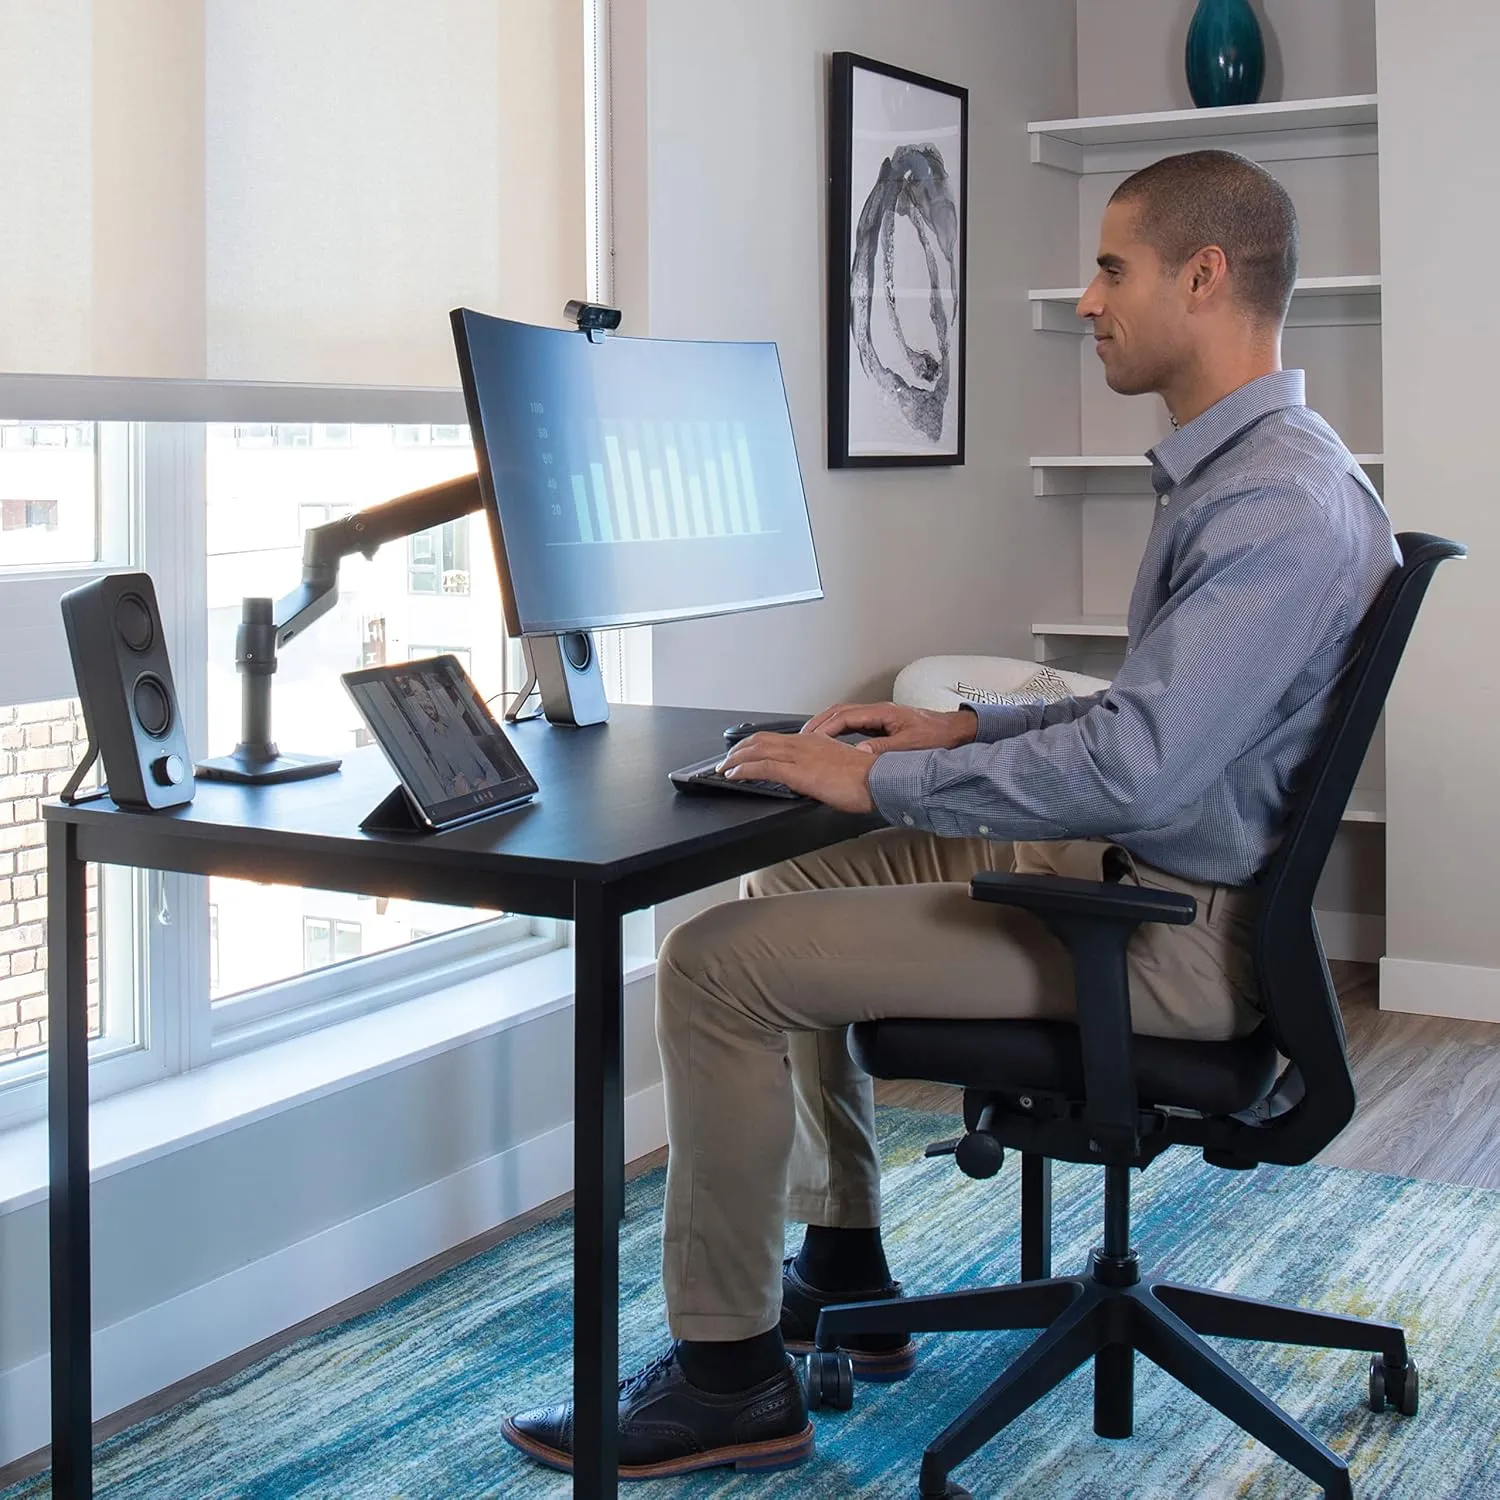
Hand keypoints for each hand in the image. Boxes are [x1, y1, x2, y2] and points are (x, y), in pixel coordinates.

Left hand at [718, 731, 876, 812]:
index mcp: (815, 741)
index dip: (755, 744)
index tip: (745, 752)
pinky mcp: (798, 772)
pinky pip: (762, 768)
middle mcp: (804, 743)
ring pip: (756, 750)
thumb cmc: (868, 778)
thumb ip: (824, 767)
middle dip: (739, 749)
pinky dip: (743, 770)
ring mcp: (799, 756)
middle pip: (761, 740)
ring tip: (724, 768)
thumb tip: (816, 777)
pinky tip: (734, 775)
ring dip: (736, 759)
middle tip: (727, 760)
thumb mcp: (841, 766)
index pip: (776, 738)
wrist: (880, 779)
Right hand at [802, 700, 977, 753]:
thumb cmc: (938, 736)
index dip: (825, 727)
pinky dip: (839, 731)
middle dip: (819, 723)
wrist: (957, 731)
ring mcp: (880, 716)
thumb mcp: (909, 746)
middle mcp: (879, 711)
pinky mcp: (884, 724)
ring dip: (827, 726)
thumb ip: (883, 749)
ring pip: (846, 717)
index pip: (845, 716)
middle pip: (840, 712)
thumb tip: (858, 754)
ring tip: (811, 739)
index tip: (810, 738)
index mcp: (882, 712)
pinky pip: (854, 724)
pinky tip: (833, 742)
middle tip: (801, 737)